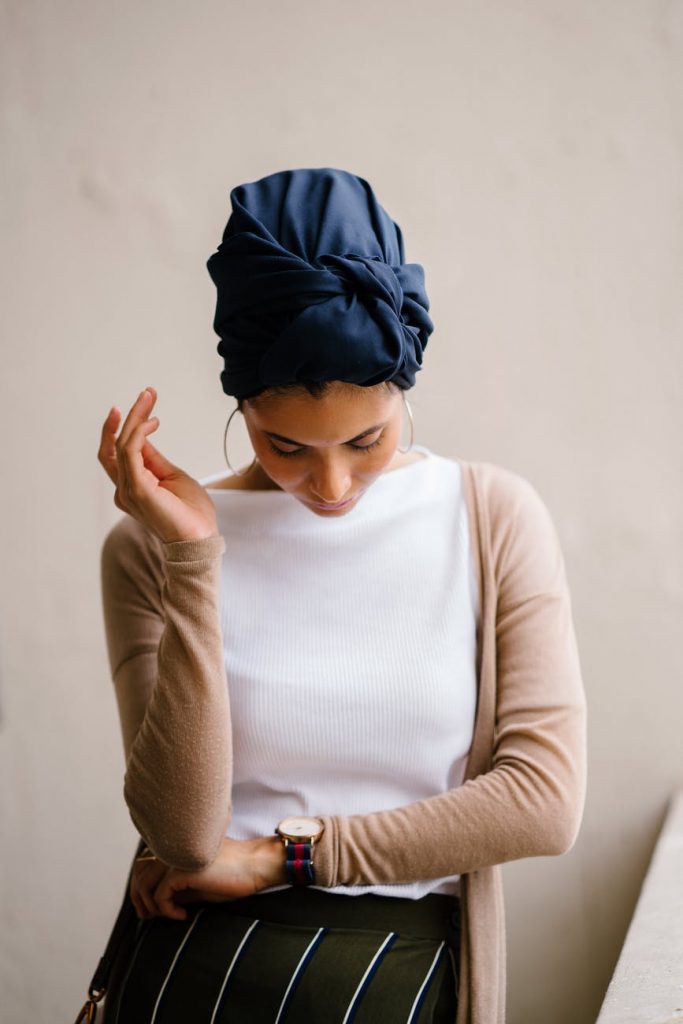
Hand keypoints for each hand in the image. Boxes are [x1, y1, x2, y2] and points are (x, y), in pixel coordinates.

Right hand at [97, 386, 218, 543]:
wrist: (200, 538)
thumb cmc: (191, 513)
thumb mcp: (172, 476)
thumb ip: (153, 459)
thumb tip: (143, 436)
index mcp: (132, 488)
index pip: (118, 453)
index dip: (123, 427)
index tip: (141, 405)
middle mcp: (124, 490)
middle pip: (112, 447)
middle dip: (125, 418)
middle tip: (145, 394)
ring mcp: (128, 491)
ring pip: (121, 445)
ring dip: (134, 418)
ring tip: (149, 399)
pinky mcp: (137, 489)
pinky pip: (129, 452)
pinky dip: (138, 432)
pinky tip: (153, 422)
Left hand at [131, 836, 286, 920]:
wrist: (255, 866)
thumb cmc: (231, 875)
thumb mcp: (198, 883)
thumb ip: (177, 887)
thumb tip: (154, 904)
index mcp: (176, 846)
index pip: (143, 864)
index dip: (140, 888)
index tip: (150, 909)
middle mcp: (172, 848)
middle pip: (138, 873)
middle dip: (139, 899)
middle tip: (149, 917)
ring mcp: (175, 857)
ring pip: (144, 884)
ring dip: (150, 906)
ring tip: (168, 916)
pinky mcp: (182, 870)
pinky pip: (160, 895)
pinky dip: (168, 910)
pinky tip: (184, 915)